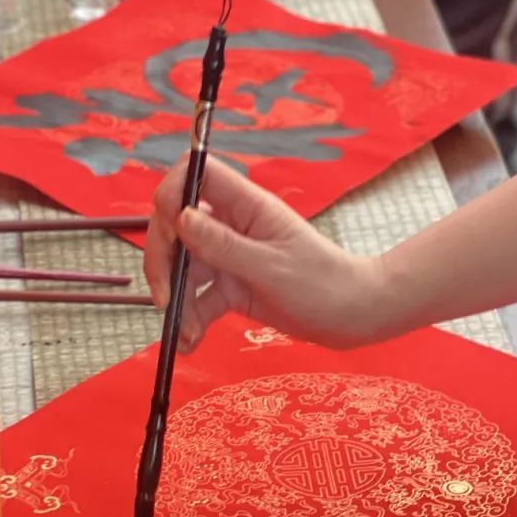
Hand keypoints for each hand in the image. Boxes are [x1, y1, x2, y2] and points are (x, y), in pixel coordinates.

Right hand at [144, 157, 387, 350]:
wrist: (353, 316)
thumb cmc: (323, 284)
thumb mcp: (271, 267)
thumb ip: (224, 246)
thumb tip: (181, 218)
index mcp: (247, 205)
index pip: (197, 174)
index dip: (173, 192)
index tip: (168, 229)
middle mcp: (233, 225)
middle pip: (177, 224)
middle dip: (163, 259)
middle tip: (164, 299)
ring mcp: (231, 256)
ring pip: (184, 265)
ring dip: (176, 299)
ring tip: (185, 334)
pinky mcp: (232, 286)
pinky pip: (199, 297)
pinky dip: (190, 320)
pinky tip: (191, 343)